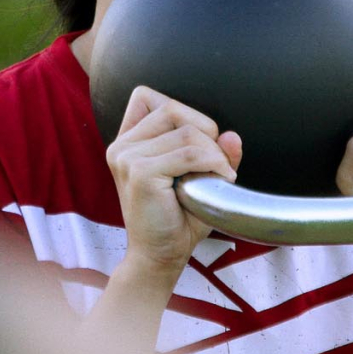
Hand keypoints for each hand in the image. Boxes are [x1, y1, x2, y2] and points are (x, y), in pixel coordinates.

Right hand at [105, 86, 241, 272]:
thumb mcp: (198, 177)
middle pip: (172, 108)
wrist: (160, 256)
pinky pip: (188, 153)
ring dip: (214, 152)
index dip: (180, 112)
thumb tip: (231, 136)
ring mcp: (127, 158)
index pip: (146, 97)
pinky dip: (213, 163)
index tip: (196, 144)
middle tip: (216, 163)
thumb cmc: (177, 218)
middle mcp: (121, 146)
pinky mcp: (139, 173)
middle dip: (204, 130)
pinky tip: (220, 180)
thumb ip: (214, 152)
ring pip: (186, 131)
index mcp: (127, 142)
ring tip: (219, 175)